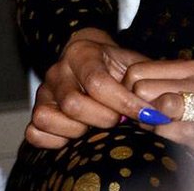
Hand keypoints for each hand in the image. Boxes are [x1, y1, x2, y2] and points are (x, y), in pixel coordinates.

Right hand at [26, 28, 147, 148]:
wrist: (89, 54)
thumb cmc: (115, 63)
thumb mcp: (132, 61)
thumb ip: (145, 78)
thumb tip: (160, 107)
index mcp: (82, 53)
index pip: (98, 82)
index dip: (123, 102)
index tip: (145, 114)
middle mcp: (58, 70)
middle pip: (73, 103)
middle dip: (102, 118)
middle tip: (119, 120)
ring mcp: (44, 91)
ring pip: (48, 117)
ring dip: (76, 130)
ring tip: (95, 127)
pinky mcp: (36, 110)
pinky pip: (34, 132)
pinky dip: (53, 140)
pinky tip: (75, 136)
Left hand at [123, 57, 193, 174]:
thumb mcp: (191, 88)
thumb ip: (162, 84)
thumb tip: (125, 88)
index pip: (140, 70)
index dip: (127, 89)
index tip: (130, 102)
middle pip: (145, 88)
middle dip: (135, 106)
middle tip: (138, 116)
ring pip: (163, 105)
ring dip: (149, 120)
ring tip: (151, 124)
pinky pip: (180, 131)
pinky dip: (165, 134)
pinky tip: (165, 134)